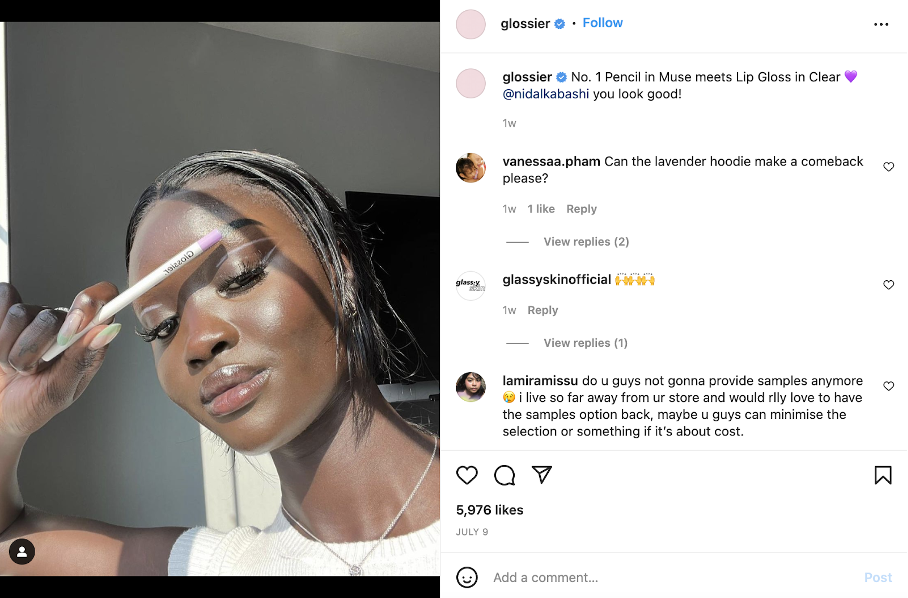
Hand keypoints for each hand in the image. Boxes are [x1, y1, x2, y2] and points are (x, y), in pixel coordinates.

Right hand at [0, 282, 119, 438]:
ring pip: (18, 313)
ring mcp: (32, 316)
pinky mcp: (4, 314)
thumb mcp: (60, 390)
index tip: (70, 331)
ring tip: (14, 365)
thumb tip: (107, 330)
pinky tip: (1, 349)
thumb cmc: (33, 405)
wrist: (0, 411)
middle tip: (31, 369)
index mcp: (85, 338)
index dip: (90, 304)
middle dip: (33, 349)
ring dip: (10, 348)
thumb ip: (81, 359)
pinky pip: (1, 300)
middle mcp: (62, 322)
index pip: (103, 299)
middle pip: (49, 315)